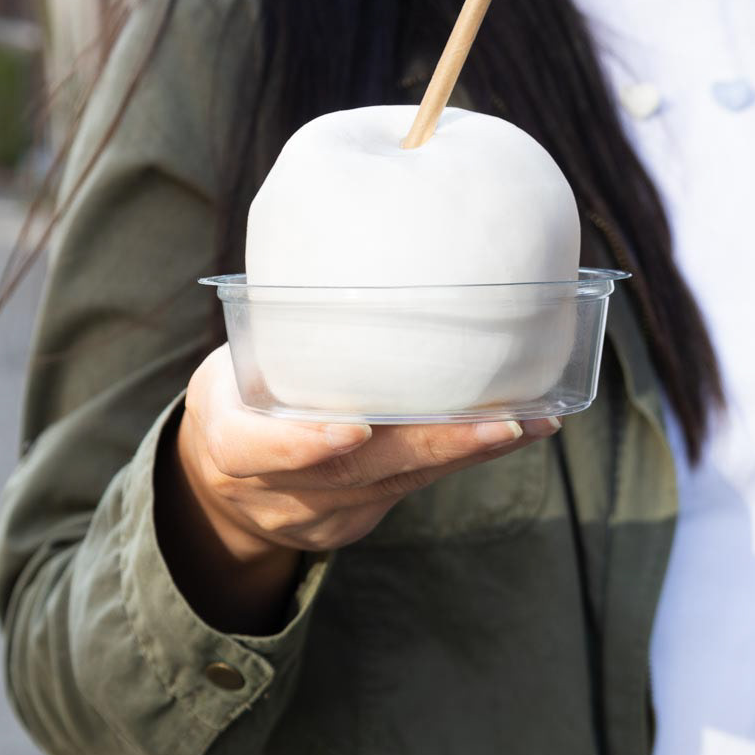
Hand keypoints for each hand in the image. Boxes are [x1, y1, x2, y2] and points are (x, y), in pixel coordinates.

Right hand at [176, 344, 559, 562]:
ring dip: (468, 452)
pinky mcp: (354, 521)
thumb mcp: (237, 358)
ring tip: (528, 421)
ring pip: (397, 485)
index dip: (303, 443)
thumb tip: (361, 233)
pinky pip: (415, 488)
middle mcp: (270, 487)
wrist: (225, 478)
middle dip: (431, 446)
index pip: (252, 449)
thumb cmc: (241, 389)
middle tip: (499, 421)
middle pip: (352, 474)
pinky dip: (467, 457)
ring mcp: (315, 513)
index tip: (356, 427)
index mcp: (227, 437)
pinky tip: (520, 431)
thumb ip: (282, 327)